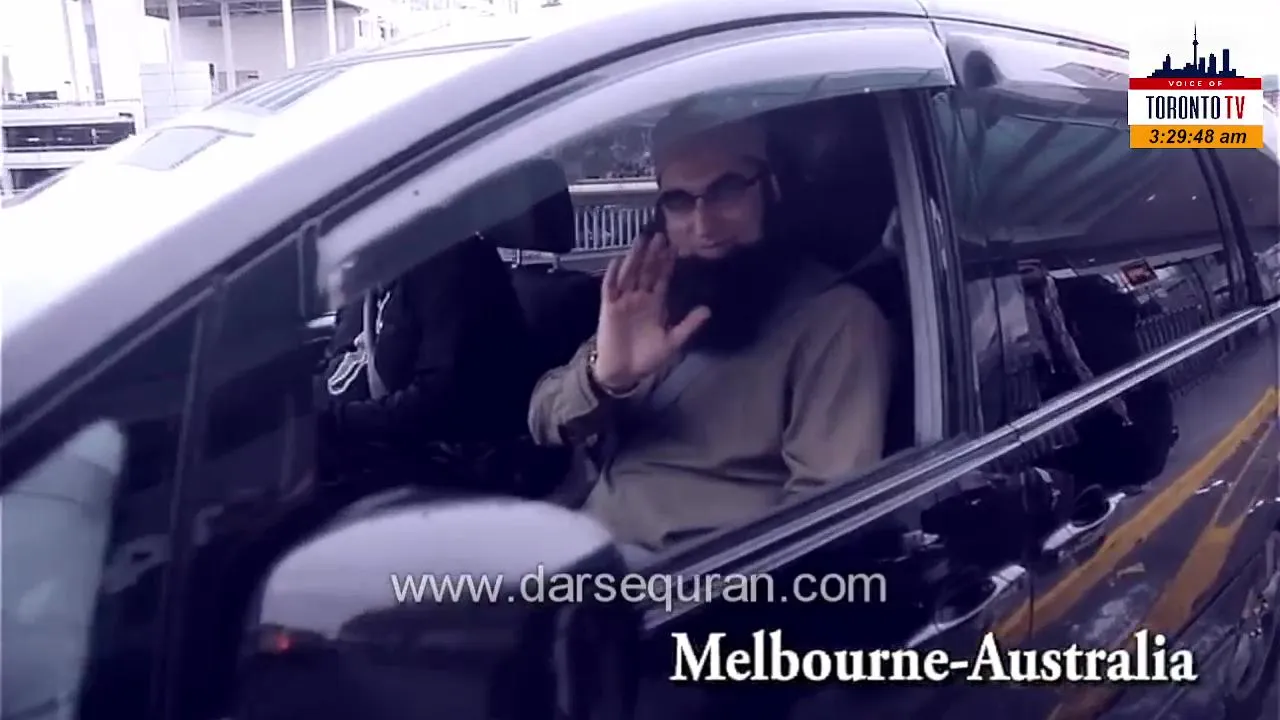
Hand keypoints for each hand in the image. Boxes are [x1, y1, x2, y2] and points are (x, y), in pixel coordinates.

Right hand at [593, 232, 710, 391]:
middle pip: (647, 271)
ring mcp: (623, 301)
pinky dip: (612, 275)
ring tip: (641, 241)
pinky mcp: (608, 308)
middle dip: (653, 254)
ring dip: (635, 258)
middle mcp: (640, 297)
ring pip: (630, 274)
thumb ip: (688, 326)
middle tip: (659, 235)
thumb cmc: (647, 358)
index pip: (662, 278)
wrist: (623, 373)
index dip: (667, 263)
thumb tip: (708, 310)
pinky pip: (610, 288)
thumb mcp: (672, 342)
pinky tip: (616, 261)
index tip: (674, 246)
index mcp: (656, 303)